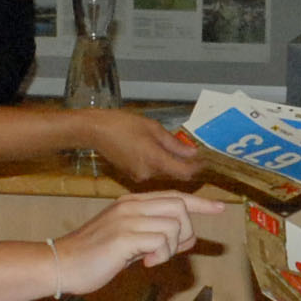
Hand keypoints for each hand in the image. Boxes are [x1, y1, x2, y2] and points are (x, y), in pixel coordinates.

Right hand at [54, 193, 218, 295]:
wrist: (61, 263)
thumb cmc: (91, 256)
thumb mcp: (128, 241)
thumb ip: (154, 236)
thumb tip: (184, 238)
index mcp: (131, 203)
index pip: (174, 196)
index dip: (200, 203)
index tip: (220, 209)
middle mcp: (131, 206)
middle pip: (180, 207)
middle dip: (187, 232)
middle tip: (174, 250)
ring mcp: (128, 219)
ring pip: (175, 225)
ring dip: (172, 248)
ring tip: (152, 259)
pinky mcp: (125, 237)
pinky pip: (162, 241)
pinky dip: (160, 256)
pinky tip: (144, 263)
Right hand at [84, 112, 203, 186]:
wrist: (94, 130)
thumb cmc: (122, 124)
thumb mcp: (153, 128)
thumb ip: (175, 144)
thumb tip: (193, 153)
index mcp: (155, 160)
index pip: (185, 173)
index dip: (197, 168)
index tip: (205, 161)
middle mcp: (148, 173)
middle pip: (175, 175)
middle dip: (186, 166)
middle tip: (195, 154)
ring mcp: (138, 176)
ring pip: (164, 174)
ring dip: (172, 165)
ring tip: (178, 150)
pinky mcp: (131, 175)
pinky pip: (152, 173)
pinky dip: (159, 165)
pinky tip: (158, 153)